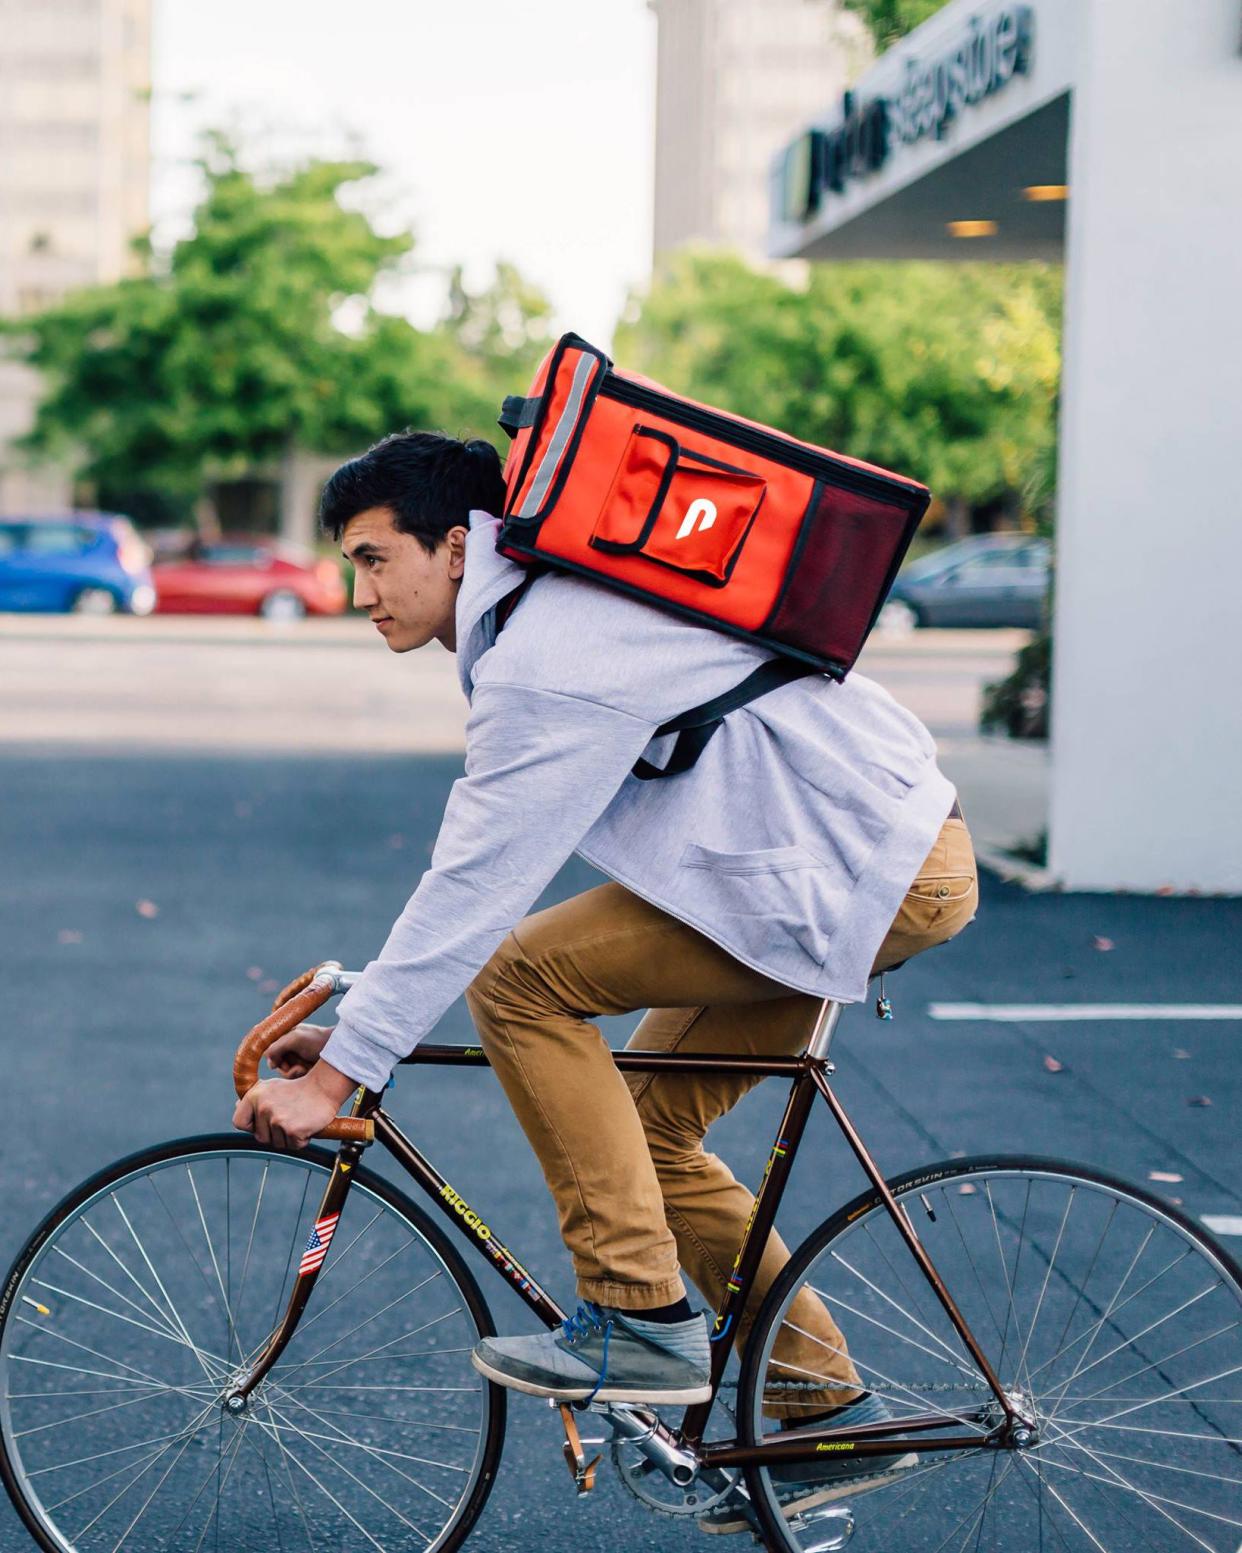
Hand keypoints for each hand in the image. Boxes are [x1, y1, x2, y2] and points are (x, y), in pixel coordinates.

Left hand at [233, 1060, 357, 1150]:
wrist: (323, 1088)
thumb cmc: (297, 1088)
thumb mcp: (271, 1087)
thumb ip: (254, 1100)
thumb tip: (237, 1107)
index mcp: (254, 1096)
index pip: (238, 1122)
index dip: (250, 1126)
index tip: (262, 1123)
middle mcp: (263, 1108)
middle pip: (260, 1138)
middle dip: (274, 1134)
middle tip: (288, 1118)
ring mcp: (277, 1120)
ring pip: (277, 1144)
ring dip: (288, 1137)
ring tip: (297, 1119)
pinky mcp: (292, 1130)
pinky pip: (293, 1146)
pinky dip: (301, 1140)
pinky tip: (306, 1125)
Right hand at [267, 1022, 333, 1077]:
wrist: (339, 1050)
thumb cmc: (318, 1040)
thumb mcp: (295, 1039)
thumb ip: (277, 1046)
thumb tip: (265, 1056)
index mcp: (286, 1036)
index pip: (270, 1051)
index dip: (273, 1059)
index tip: (276, 1064)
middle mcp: (291, 1048)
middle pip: (277, 1064)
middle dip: (285, 1068)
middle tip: (295, 1068)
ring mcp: (298, 1059)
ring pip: (285, 1073)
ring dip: (292, 1073)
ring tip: (303, 1069)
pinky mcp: (305, 1069)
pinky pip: (295, 1078)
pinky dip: (299, 1076)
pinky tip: (307, 1072)